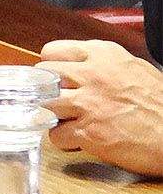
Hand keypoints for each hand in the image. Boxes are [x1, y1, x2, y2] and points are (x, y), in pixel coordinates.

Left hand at [42, 38, 162, 176]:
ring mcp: (88, 103)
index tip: (58, 79)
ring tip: (73, 122)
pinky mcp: (88, 131)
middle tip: (63, 102)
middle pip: (43, 77)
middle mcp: (93, 74)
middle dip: (49, 91)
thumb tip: (77, 68)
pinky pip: (55, 135)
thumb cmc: (161, 105)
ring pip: (45, 104)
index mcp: (105, 55)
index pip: (53, 52)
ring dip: (55, 116)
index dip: (52, 67)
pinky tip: (81, 140)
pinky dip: (65, 141)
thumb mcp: (134, 69)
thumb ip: (102, 65)